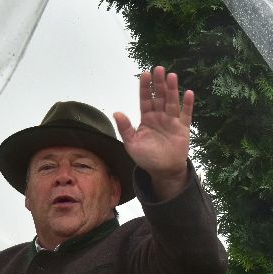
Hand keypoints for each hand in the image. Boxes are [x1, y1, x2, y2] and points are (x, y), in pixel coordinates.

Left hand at [114, 66, 193, 199]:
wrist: (163, 171)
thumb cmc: (146, 158)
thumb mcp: (132, 144)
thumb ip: (125, 129)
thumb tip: (116, 112)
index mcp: (147, 119)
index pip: (145, 100)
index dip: (145, 88)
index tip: (145, 74)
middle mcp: (159, 117)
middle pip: (159, 97)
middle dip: (159, 83)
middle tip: (158, 69)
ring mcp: (172, 121)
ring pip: (172, 102)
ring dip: (172, 89)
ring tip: (172, 76)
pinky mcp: (183, 128)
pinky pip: (186, 115)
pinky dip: (188, 105)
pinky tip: (189, 93)